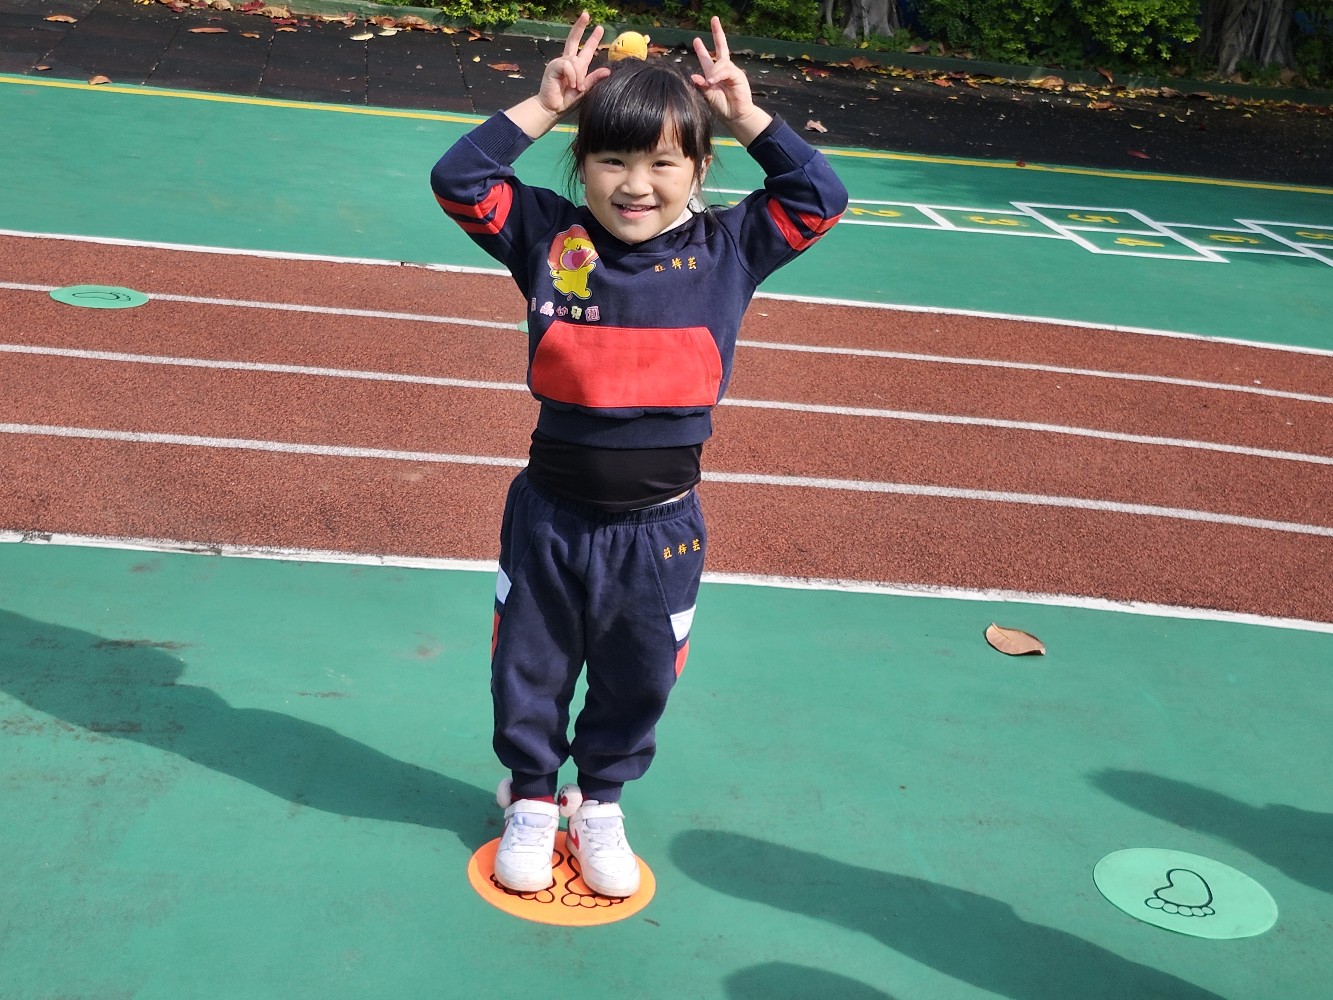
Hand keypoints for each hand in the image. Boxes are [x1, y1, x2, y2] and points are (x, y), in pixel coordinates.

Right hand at [537, 12, 611, 115]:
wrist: (553, 108)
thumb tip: (608, 70)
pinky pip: (567, 65)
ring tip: (576, 87)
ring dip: (578, 74)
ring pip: (575, 60)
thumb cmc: (567, 100)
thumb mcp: (585, 90)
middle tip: (586, 15)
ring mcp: (559, 62)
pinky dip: (572, 75)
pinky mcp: (553, 66)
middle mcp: (568, 62)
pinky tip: (570, 84)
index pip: (586, 49)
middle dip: (580, 27)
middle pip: (574, 39)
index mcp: (577, 67)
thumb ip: (594, 79)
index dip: (592, 38)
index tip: (599, 28)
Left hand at [691, 17, 766, 136]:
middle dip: (717, 33)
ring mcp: (731, 71)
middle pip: (721, 47)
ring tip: (711, 82)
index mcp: (714, 74)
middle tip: (714, 19)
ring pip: (721, 63)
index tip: (696, 39)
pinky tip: (713, 81)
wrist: (735, 116)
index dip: (702, 49)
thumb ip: (702, 86)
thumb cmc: (722, 107)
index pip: (707, 58)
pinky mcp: (738, 76)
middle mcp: (723, 70)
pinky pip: (727, 70)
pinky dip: (719, 75)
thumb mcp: (708, 96)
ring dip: (714, 71)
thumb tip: (693, 76)